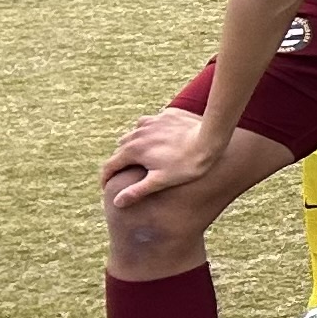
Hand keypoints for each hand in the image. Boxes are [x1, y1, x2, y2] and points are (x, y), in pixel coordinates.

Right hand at [104, 106, 226, 204]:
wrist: (210, 137)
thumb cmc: (187, 164)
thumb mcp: (161, 181)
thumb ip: (137, 191)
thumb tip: (117, 202)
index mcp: (133, 150)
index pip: (110, 166)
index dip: (106, 178)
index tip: (106, 187)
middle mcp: (137, 133)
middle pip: (121, 149)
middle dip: (120, 162)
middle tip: (125, 173)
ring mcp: (151, 122)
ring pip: (134, 134)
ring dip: (134, 145)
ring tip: (141, 156)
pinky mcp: (165, 115)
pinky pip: (150, 123)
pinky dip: (149, 132)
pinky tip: (158, 138)